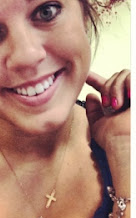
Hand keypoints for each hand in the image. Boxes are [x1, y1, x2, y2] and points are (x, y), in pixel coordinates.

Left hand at [85, 70, 129, 191]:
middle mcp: (128, 98)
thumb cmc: (112, 138)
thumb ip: (93, 110)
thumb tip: (90, 96)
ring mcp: (134, 95)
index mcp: (119, 103)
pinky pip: (132, 76)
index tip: (85, 76)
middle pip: (116, 76)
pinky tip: (126, 99)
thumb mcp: (97, 123)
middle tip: (107, 104)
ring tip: (115, 105)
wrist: (123, 143)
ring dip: (115, 88)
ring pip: (123, 74)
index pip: (107, 85)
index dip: (95, 79)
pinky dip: (126, 85)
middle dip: (107, 87)